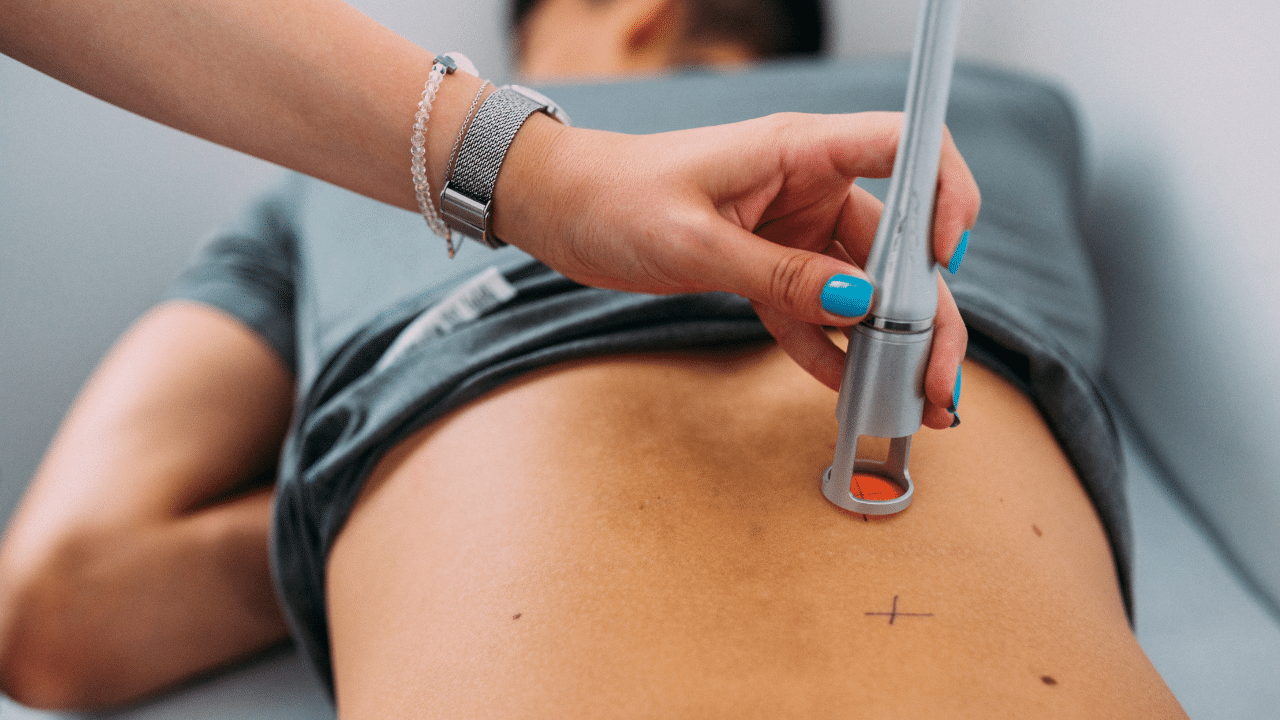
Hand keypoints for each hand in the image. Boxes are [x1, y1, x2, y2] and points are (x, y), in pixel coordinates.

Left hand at [495, 111, 979, 428]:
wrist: (561, 210)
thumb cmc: (615, 196)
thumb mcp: (696, 241)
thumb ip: (779, 275)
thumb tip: (858, 304)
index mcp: (799, 150)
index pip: (906, 148)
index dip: (945, 195)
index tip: (949, 258)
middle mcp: (808, 187)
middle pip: (898, 244)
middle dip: (928, 314)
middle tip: (939, 379)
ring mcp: (791, 230)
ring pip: (863, 288)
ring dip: (887, 345)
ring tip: (909, 400)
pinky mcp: (766, 268)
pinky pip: (813, 314)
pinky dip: (830, 352)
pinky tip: (846, 391)